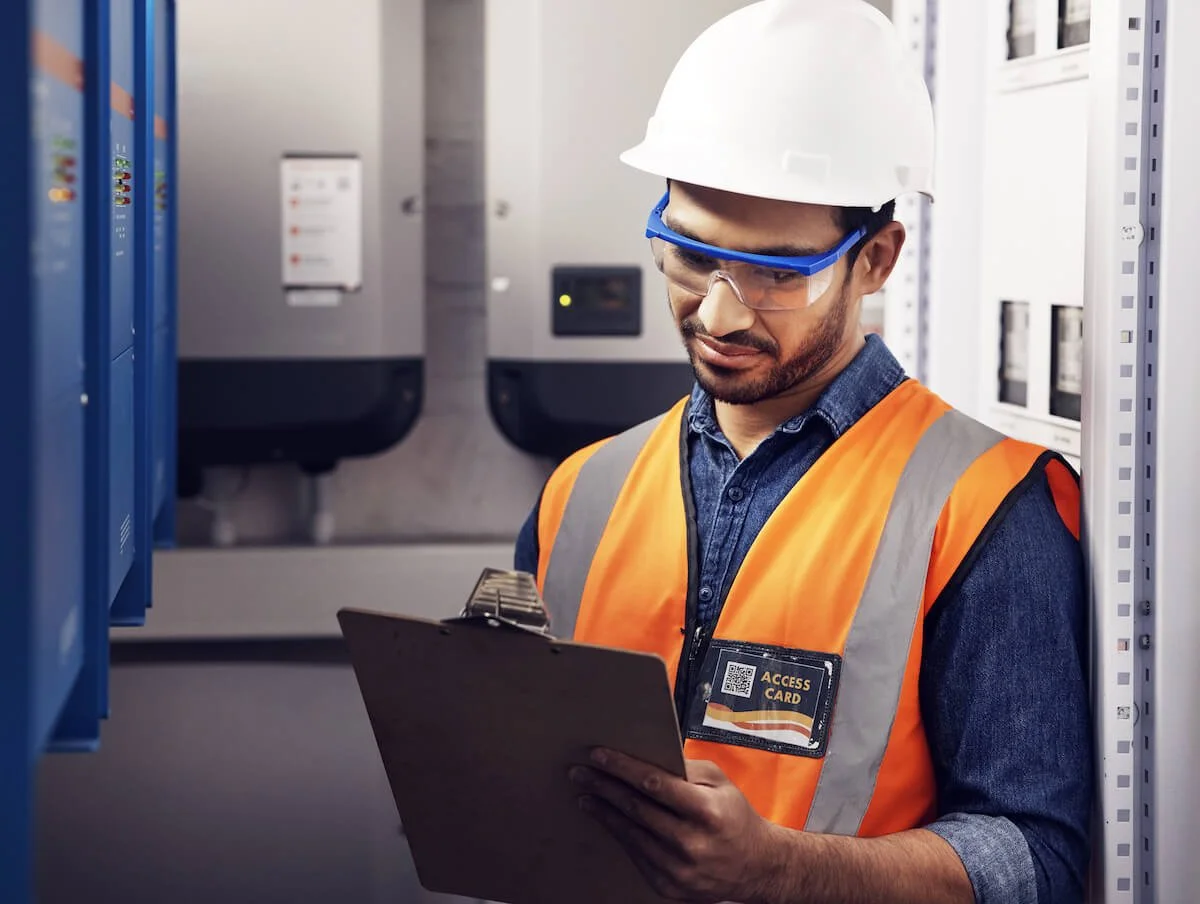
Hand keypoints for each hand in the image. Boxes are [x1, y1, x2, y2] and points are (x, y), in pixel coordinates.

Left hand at [568, 748, 783, 902]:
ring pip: (630, 833)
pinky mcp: (668, 886)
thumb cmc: (735, 817)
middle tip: (580, 772)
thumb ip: (685, 769)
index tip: (599, 755)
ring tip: (586, 794)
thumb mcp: (720, 783)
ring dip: (603, 811)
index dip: (623, 768)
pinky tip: (607, 819)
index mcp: (706, 811)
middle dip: (604, 787)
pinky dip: (619, 834)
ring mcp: (678, 869)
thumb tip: (645, 757)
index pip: (654, 784)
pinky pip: (635, 855)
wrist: (757, 867)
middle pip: (636, 809)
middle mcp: (691, 843)